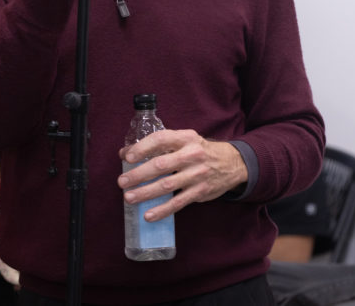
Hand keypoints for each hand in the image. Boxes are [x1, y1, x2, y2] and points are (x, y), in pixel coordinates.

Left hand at [117, 129, 247, 220]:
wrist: (232, 163)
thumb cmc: (199, 151)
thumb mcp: (184, 141)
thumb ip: (159, 146)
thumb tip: (126, 153)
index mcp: (186, 138)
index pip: (161, 140)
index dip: (143, 148)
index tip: (127, 157)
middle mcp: (192, 155)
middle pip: (161, 165)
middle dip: (139, 174)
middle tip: (122, 182)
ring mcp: (197, 175)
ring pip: (167, 185)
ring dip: (146, 193)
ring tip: (129, 197)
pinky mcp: (200, 192)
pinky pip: (178, 203)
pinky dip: (162, 210)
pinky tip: (148, 215)